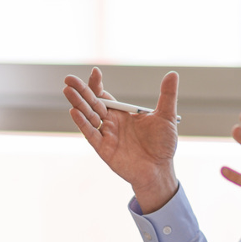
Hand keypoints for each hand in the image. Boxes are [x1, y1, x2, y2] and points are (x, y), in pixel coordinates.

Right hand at [63, 67, 179, 212]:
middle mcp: (111, 123)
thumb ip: (167, 95)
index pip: (105, 96)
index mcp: (123, 114)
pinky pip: (91, 134)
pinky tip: (74, 111)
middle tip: (68, 78)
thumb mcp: (167, 116)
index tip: (95, 71)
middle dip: (81, 90)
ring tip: (67, 90)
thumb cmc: (163, 145)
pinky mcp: (104, 149)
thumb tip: (172, 73)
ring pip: (88, 116)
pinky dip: (82, 123)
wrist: (160, 170)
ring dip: (78, 103)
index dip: (97, 84)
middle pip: (92, 103)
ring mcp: (106, 135)